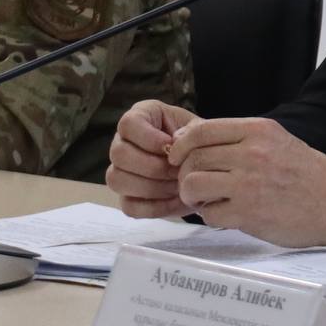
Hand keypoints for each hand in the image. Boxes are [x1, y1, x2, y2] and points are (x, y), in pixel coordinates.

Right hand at [106, 99, 203, 217]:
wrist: (208, 169)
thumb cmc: (200, 144)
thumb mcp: (200, 131)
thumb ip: (189, 133)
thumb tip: (171, 145)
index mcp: (139, 118)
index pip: (127, 124)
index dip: (148, 138)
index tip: (171, 147)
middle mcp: (123, 142)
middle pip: (118, 154)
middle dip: (153, 166)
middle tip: (178, 171)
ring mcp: (121, 171)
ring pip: (117, 180)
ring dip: (152, 187)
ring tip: (178, 186)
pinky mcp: (127, 198)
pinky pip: (129, 206)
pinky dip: (155, 207)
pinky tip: (176, 200)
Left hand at [168, 117, 325, 246]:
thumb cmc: (309, 173)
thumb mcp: (277, 140)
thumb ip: (241, 139)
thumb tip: (193, 141)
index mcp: (258, 130)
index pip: (200, 130)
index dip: (181, 145)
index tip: (179, 157)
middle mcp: (252, 153)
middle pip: (192, 158)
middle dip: (184, 174)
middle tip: (194, 184)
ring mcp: (249, 184)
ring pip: (193, 184)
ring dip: (192, 195)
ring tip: (205, 199)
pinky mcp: (249, 213)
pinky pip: (209, 213)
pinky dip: (210, 215)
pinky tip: (224, 214)